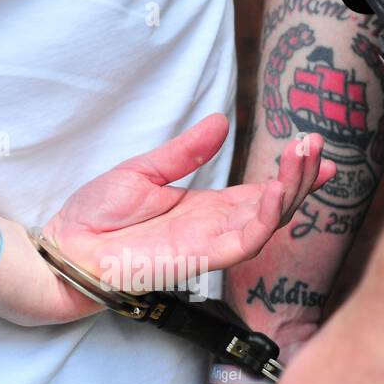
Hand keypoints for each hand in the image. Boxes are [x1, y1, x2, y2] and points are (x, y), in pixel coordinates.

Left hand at [39, 115, 330, 320]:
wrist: (67, 246)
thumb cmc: (96, 216)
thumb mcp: (146, 171)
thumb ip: (186, 152)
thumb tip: (219, 122)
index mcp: (206, 208)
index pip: (261, 192)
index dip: (292, 173)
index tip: (315, 149)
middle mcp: (214, 228)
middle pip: (273, 208)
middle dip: (301, 178)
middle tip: (316, 145)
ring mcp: (207, 246)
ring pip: (266, 226)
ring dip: (290, 194)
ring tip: (304, 160)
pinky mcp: (195, 261)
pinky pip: (240, 245)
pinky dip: (263, 221)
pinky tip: (276, 195)